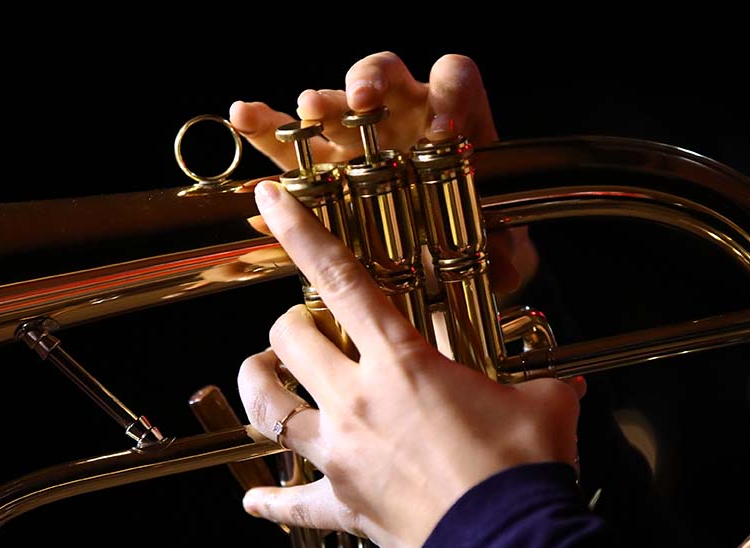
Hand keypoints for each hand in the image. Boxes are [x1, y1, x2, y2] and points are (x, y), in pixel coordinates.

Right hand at [230, 51, 535, 296]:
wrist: (437, 271)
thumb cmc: (472, 247)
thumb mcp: (498, 255)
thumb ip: (506, 258)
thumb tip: (506, 266)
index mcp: (450, 125)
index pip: (453, 81)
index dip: (448, 95)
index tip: (441, 130)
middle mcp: (400, 120)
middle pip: (385, 74)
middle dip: (372, 81)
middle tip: (364, 98)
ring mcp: (355, 139)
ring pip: (332, 103)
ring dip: (319, 102)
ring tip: (305, 109)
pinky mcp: (316, 165)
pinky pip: (285, 139)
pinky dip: (263, 126)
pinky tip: (243, 116)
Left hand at [237, 180, 583, 547]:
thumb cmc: (521, 475)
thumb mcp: (542, 407)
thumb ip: (545, 384)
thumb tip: (565, 384)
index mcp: (402, 364)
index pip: (342, 279)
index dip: (301, 233)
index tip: (271, 200)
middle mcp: (357, 402)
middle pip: (287, 340)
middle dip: (290, 323)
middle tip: (308, 326)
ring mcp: (341, 453)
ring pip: (267, 408)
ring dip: (260, 386)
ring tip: (266, 377)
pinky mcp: (341, 503)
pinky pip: (290, 503)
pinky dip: (271, 500)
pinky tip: (257, 500)